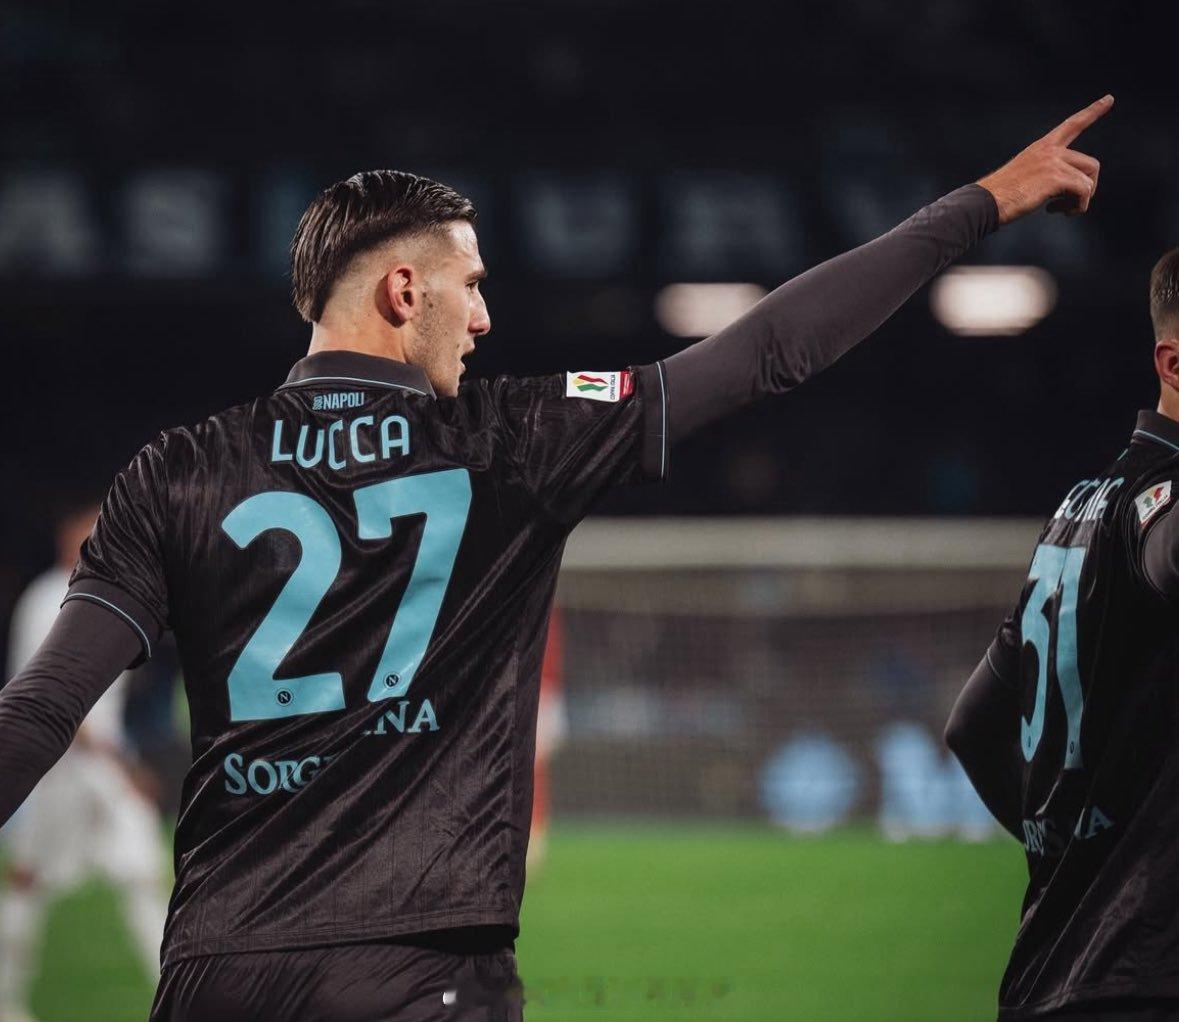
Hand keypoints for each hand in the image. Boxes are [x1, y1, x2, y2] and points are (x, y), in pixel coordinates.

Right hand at [978, 95, 1112, 223]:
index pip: (1072, 124)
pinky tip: (1057, 211)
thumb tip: (1066, 193)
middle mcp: (1050, 151)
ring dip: (1082, 200)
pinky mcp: (1055, 177)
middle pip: (1091, 164)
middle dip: (1088, 187)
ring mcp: (1053, 162)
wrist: (984, 202)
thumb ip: (1046, 176)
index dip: (1093, 111)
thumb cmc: (998, 197)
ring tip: (1063, 210)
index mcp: (1041, 147)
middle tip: (1071, 204)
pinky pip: (1083, 192)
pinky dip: (1077, 207)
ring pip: (1088, 180)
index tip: (1109, 98)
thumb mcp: (1023, 178)